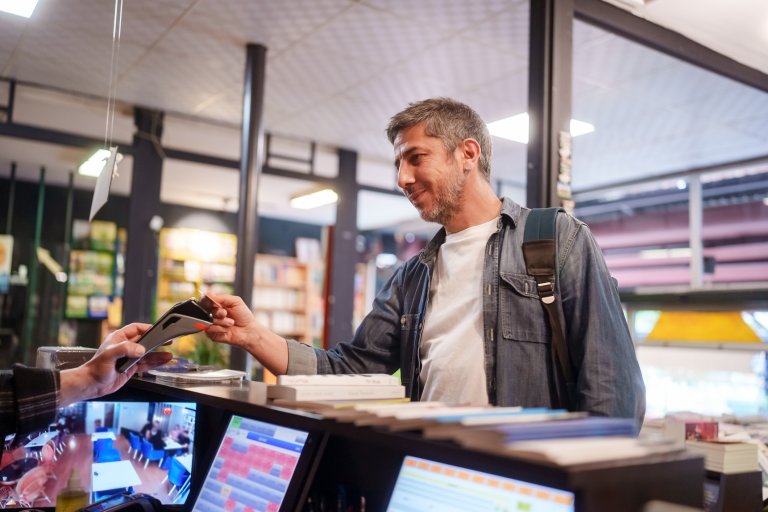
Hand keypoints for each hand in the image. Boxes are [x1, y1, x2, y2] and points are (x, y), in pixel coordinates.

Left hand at [59, 323, 173, 406]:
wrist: (91, 385)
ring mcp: (129, 358)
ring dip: (158, 355)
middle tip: (168, 341)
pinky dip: (155, 364)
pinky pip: (146, 364)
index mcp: (119, 338)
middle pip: (145, 341)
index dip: (147, 328)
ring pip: (147, 354)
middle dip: (157, 341)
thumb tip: (141, 349)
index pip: (136, 329)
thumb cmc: (95, 369)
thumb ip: (125, 349)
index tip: (158, 330)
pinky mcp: (131, 368)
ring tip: (169, 355)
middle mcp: (125, 347)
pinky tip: (163, 362)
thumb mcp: (109, 355)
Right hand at [205, 293, 257, 346]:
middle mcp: (213, 315)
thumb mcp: (236, 302)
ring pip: (208, 321)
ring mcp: (212, 324)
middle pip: (206, 311)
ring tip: (231, 323)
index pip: (206, 301)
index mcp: (217, 305)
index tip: (213, 303)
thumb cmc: (244, 316)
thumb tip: (209, 294)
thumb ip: (223, 297)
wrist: (249, 330)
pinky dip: (220, 329)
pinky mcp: (212, 334)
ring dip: (222, 322)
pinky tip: (227, 330)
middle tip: (225, 313)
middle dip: (218, 312)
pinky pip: (210, 330)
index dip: (207, 302)